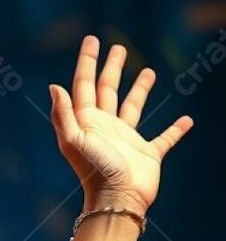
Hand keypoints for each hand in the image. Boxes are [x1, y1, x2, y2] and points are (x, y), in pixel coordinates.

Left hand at [49, 36, 192, 213]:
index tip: (92, 40)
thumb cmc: (95, 171)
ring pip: (133, 108)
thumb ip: (63, 114)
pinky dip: (176, 130)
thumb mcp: (74, 140)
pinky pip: (165, 139)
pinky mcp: (148, 155)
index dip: (87, 62)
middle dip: (111, 68)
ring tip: (148, 71)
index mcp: (88, 122)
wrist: (117, 200)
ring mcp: (127, 141)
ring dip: (140, 90)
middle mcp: (106, 128)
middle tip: (118, 47)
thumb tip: (54, 86)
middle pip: (108, 90)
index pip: (85, 85)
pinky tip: (186, 121)